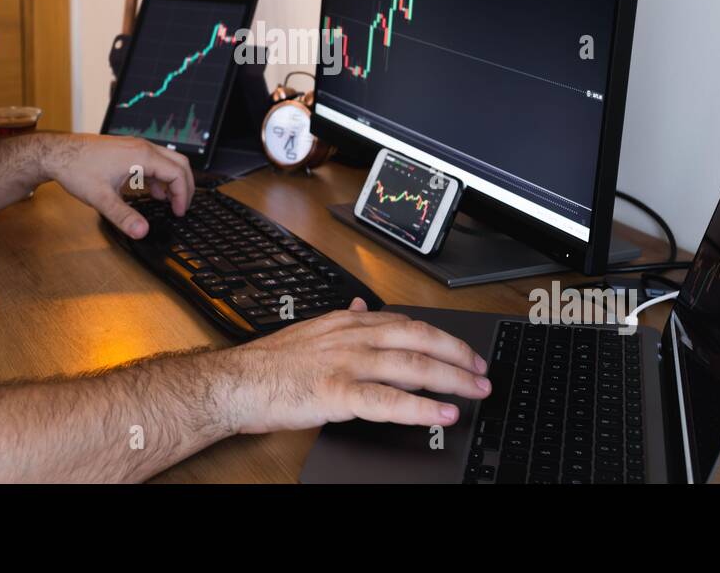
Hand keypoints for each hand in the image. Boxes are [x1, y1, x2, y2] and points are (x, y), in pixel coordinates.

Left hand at [41, 134, 193, 238]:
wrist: (57, 153)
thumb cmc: (76, 169)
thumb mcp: (101, 198)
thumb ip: (123, 216)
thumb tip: (142, 231)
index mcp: (141, 156)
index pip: (177, 173)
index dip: (182, 195)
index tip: (178, 212)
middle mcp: (142, 147)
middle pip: (179, 163)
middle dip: (185, 186)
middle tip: (181, 207)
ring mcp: (135, 146)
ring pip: (167, 160)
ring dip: (171, 180)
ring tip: (167, 202)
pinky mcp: (127, 149)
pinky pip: (153, 161)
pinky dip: (159, 176)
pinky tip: (150, 191)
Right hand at [224, 298, 490, 432]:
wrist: (237, 382)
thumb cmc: (270, 364)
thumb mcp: (311, 330)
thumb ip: (341, 320)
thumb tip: (360, 307)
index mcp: (348, 322)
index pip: (407, 322)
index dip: (442, 336)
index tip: (463, 351)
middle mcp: (353, 336)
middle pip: (419, 339)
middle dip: (457, 355)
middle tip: (482, 371)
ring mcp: (348, 363)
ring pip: (412, 365)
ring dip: (451, 378)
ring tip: (476, 391)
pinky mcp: (338, 392)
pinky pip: (388, 400)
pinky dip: (420, 407)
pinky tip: (442, 413)